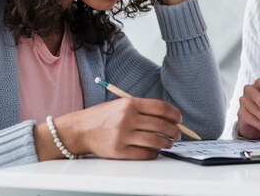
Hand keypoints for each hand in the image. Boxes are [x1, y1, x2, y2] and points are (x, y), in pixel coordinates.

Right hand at [34, 97, 181, 160]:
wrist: (80, 130)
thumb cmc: (102, 117)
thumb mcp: (121, 105)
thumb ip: (142, 109)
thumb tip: (167, 118)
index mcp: (129, 104)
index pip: (160, 107)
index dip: (173, 114)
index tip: (179, 119)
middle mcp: (127, 118)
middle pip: (160, 125)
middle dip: (174, 131)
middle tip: (178, 134)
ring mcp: (123, 135)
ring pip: (155, 141)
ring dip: (166, 143)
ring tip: (169, 143)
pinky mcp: (119, 151)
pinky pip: (144, 154)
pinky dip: (154, 153)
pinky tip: (155, 151)